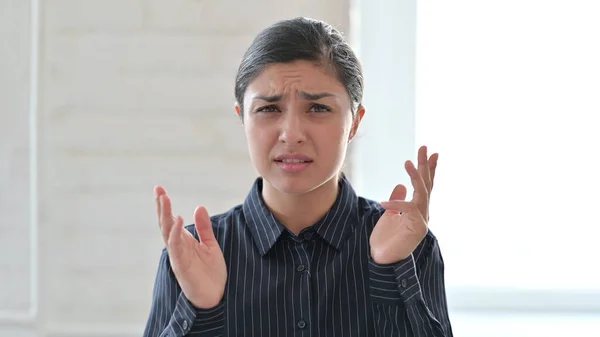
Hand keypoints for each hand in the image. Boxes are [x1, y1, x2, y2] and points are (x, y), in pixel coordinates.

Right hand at [155, 186, 226, 308]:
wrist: (216, 297)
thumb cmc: (211, 274)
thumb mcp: (210, 245)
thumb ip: (204, 228)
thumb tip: (199, 207)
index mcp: (184, 242)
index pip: (171, 220)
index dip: (165, 206)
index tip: (160, 190)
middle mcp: (178, 247)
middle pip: (166, 224)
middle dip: (162, 207)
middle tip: (158, 190)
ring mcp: (178, 256)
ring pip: (168, 233)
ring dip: (166, 215)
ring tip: (165, 199)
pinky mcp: (181, 266)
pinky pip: (176, 247)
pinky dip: (176, 233)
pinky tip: (178, 220)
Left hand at [369, 145, 437, 264]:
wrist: (382, 260)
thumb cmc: (385, 239)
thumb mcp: (388, 215)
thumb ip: (396, 200)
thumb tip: (401, 185)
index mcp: (416, 209)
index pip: (425, 185)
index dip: (428, 169)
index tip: (431, 152)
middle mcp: (423, 213)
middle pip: (426, 185)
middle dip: (426, 166)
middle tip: (425, 148)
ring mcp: (422, 221)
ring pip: (422, 194)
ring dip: (416, 177)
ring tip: (409, 162)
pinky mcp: (417, 229)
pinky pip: (409, 210)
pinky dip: (396, 204)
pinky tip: (384, 203)